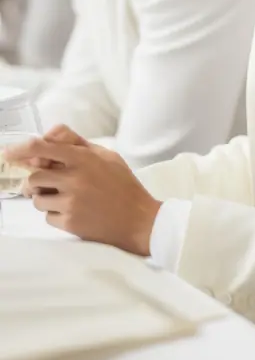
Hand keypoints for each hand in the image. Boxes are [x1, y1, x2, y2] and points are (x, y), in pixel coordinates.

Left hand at [5, 135, 160, 255]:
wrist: (137, 219)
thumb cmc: (121, 184)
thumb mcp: (105, 155)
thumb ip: (76, 143)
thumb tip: (48, 136)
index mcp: (83, 158)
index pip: (42, 147)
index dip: (20, 149)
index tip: (8, 152)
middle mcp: (74, 178)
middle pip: (34, 175)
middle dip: (36, 180)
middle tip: (46, 183)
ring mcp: (71, 202)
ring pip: (37, 198)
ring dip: (45, 198)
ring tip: (65, 199)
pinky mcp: (69, 222)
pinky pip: (47, 216)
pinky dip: (55, 215)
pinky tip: (73, 212)